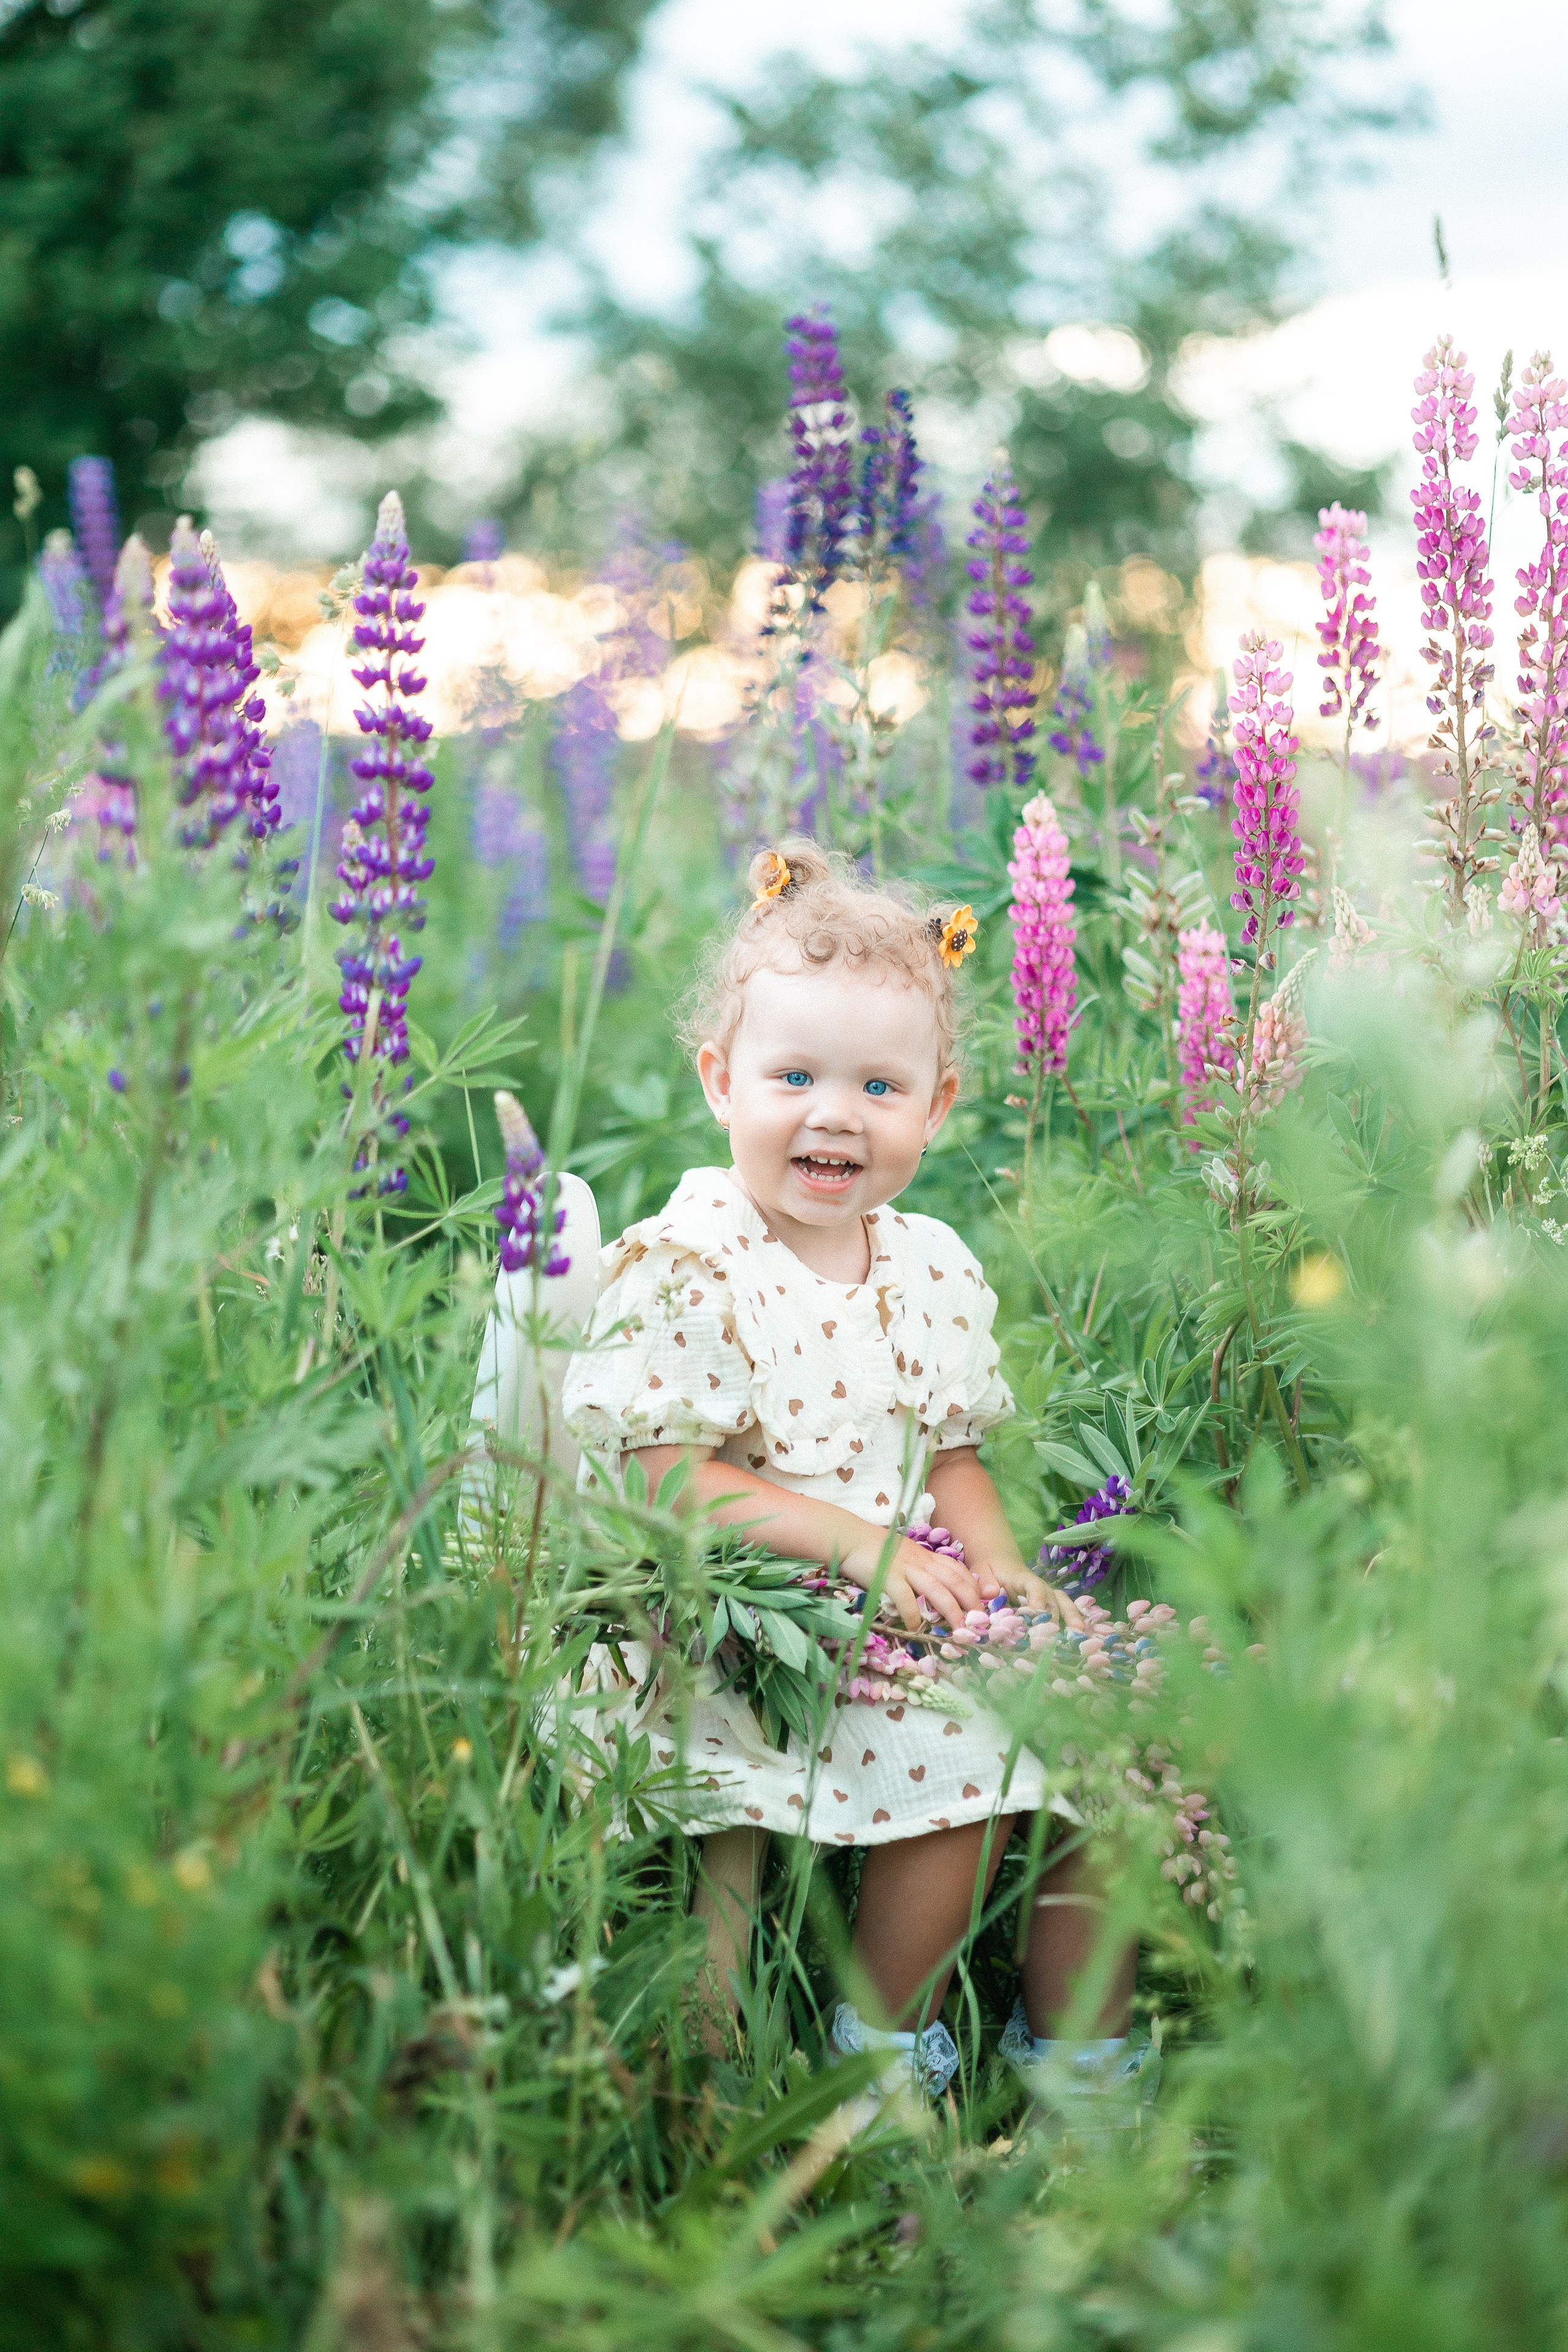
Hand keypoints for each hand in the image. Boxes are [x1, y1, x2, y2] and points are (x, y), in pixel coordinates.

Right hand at [839, 1534, 988, 1632]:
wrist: (850, 1538)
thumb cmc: (874, 1548)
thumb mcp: (904, 1553)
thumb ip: (919, 1566)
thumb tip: (931, 1586)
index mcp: (925, 1555)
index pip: (956, 1569)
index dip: (971, 1587)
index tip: (980, 1603)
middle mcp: (920, 1561)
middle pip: (953, 1580)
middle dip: (969, 1601)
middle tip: (978, 1622)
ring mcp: (905, 1568)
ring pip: (936, 1590)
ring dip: (951, 1610)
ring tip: (959, 1630)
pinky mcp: (888, 1577)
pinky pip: (905, 1598)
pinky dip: (912, 1615)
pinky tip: (914, 1628)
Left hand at [967, 1558, 1084, 1631]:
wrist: (1001, 1564)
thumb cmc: (990, 1570)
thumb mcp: (982, 1570)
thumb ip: (985, 1581)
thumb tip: (991, 1593)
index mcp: (1022, 1578)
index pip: (1034, 1586)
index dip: (1037, 1598)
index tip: (1037, 1611)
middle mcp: (1040, 1587)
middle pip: (1051, 1599)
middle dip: (1052, 1618)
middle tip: (1051, 1637)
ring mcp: (1047, 1596)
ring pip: (1063, 1604)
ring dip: (1071, 1618)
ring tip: (1079, 1634)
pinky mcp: (1049, 1605)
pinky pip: (1064, 1610)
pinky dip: (1072, 1621)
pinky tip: (1079, 1635)